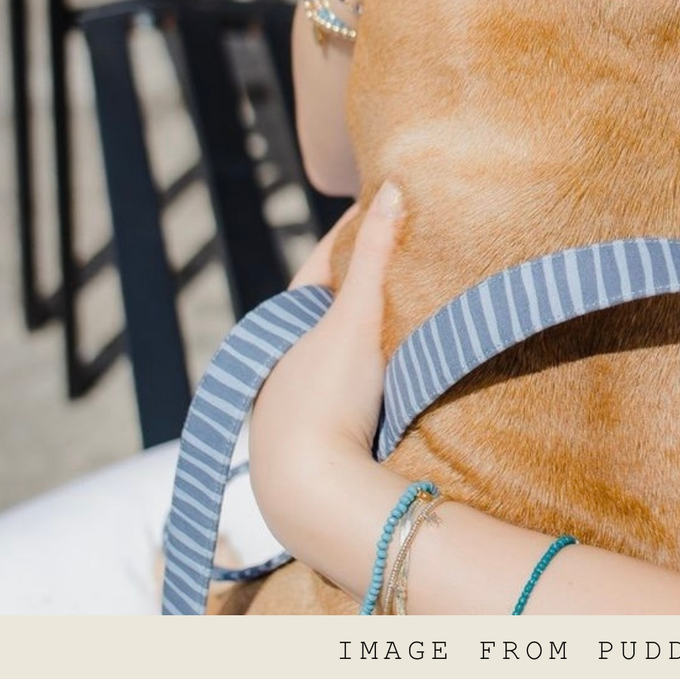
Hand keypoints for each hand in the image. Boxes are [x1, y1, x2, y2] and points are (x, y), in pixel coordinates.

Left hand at [249, 184, 404, 551]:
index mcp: (280, 330)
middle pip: (323, 312)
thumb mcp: (356, 317)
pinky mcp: (310, 445)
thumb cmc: (328, 396)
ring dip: (360, 335)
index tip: (383, 206)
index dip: (352, 234)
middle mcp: (277, 366)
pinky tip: (387, 381)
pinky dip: (363, 374)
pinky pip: (340, 392)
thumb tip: (390, 184)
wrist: (313, 495)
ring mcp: (290, 409)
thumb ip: (374, 253)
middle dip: (358, 285)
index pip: (320, 265)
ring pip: (329, 355)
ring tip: (401, 316)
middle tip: (400, 256)